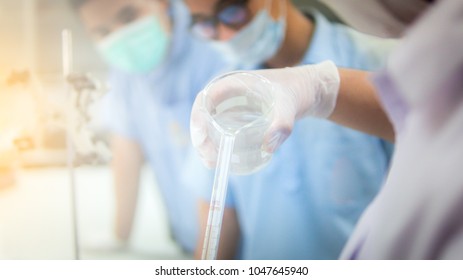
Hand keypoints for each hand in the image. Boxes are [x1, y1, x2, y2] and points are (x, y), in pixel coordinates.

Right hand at [190, 60, 339, 167]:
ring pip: (211, 124)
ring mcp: (234, 106)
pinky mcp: (241, 117)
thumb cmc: (298, 91)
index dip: (198, 118)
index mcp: (235, 83)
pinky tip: (223, 159)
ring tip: (212, 163)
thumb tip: (267, 148)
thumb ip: (282, 125)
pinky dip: (219, 143)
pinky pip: (223, 130)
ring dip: (207, 143)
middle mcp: (230, 94)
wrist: (309, 90)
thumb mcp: (291, 105)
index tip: (202, 139)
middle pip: (204, 115)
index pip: (206, 98)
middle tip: (209, 158)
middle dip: (201, 137)